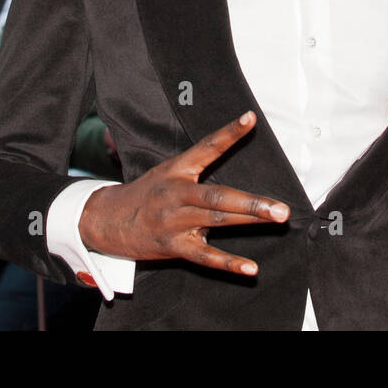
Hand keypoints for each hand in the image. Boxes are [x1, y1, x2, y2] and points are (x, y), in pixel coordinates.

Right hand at [78, 111, 288, 276]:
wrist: (106, 221)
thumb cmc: (147, 194)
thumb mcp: (168, 172)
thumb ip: (199, 173)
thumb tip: (235, 180)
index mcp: (177, 170)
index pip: (206, 147)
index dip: (228, 133)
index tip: (250, 119)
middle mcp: (176, 193)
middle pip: (218, 195)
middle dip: (252, 201)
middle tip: (281, 207)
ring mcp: (174, 221)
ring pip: (216, 220)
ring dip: (249, 219)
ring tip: (277, 218)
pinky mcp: (173, 247)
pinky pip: (205, 256)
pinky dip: (228, 262)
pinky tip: (250, 267)